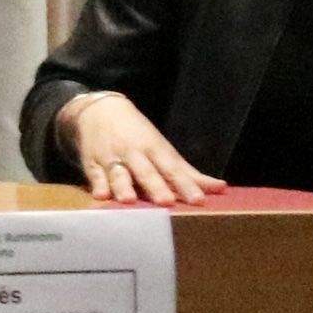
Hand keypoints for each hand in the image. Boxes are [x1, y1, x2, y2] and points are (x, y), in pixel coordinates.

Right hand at [60, 90, 220, 206]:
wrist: (99, 111)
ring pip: (119, 174)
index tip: (198, 199)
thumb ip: (188, 173)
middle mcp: (134, 153)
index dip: (186, 185)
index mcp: (155, 149)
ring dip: (123, 186)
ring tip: (128, 200)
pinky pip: (94, 175)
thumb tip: (220, 188)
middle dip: (156, 186)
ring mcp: (112, 158)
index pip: (173, 169)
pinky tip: (100, 196)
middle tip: (166, 202)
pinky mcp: (91, 163)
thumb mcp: (163, 149)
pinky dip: (97, 184)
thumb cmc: (137, 134)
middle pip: (146, 172)